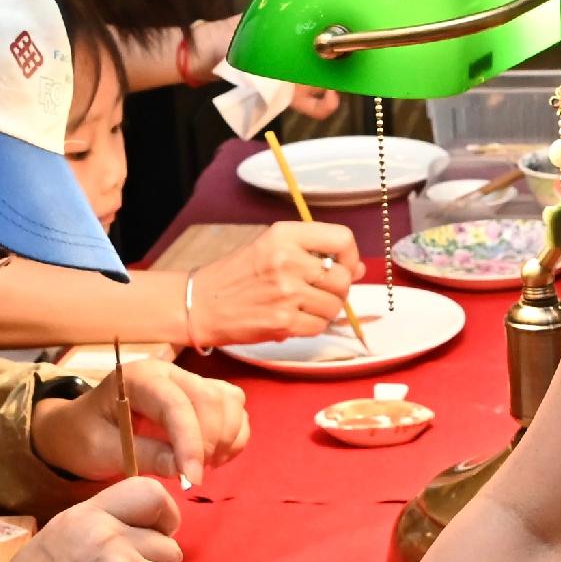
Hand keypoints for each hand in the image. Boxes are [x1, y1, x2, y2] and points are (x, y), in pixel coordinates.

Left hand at [33, 355, 251, 480]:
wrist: (79, 428)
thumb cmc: (84, 437)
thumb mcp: (101, 450)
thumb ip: (143, 455)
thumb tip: (183, 469)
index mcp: (138, 378)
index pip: (176, 404)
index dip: (189, 443)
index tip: (191, 480)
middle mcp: (169, 373)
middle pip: (211, 400)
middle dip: (209, 443)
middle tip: (191, 477)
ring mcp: (189, 383)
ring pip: (229, 402)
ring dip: (225, 439)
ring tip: (202, 466)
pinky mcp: (203, 398)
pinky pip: (235, 411)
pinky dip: (233, 437)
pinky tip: (212, 458)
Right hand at [183, 220, 362, 345]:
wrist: (201, 304)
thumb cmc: (237, 276)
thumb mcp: (271, 249)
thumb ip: (314, 254)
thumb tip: (359, 268)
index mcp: (285, 235)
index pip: (342, 238)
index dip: (351, 255)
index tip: (344, 265)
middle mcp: (288, 260)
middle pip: (343, 277)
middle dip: (337, 289)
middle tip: (318, 291)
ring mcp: (287, 292)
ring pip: (335, 305)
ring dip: (325, 310)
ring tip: (303, 306)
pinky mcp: (284, 321)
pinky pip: (320, 326)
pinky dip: (313, 326)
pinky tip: (294, 319)